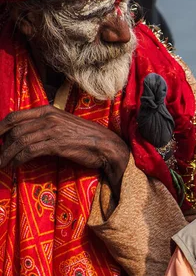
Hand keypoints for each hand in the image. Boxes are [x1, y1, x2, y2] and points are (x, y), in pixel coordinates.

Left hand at [0, 105, 128, 194]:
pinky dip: (18, 159)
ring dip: (7, 155)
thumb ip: (45, 126)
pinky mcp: (56, 144)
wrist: (106, 146)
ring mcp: (53, 130)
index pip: (14, 116)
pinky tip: (14, 165)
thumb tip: (26, 135)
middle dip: (1, 146)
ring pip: (19, 141)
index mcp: (49, 110)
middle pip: (14, 130)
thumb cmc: (87, 137)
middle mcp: (48, 117)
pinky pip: (30, 151)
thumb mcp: (64, 125)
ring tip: (2, 164)